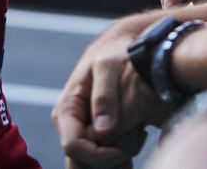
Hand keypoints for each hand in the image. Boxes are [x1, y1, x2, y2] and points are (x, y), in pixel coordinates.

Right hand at [53, 19, 163, 166]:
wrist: (129, 49)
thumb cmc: (116, 52)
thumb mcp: (109, 64)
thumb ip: (105, 96)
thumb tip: (103, 131)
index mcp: (67, 109)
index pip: (73, 146)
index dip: (98, 154)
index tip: (124, 149)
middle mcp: (73, 125)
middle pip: (82, 162)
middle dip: (108, 159)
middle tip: (135, 139)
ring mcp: (86, 133)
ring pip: (94, 165)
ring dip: (117, 160)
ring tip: (139, 134)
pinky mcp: (101, 137)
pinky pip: (107, 161)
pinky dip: (122, 159)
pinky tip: (138, 138)